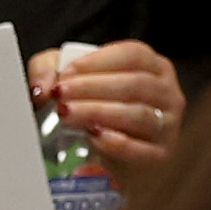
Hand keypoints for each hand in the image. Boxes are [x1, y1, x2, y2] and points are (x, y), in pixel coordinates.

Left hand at [27, 42, 179, 174]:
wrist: (104, 155)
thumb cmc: (93, 106)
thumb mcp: (71, 80)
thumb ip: (48, 70)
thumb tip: (42, 87)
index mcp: (154, 66)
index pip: (133, 54)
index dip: (98, 61)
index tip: (66, 73)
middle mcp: (168, 93)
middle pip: (135, 84)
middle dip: (92, 87)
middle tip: (61, 95)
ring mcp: (168, 125)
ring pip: (138, 114)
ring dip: (99, 112)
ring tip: (67, 113)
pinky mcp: (160, 155)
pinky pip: (141, 149)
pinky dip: (115, 142)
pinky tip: (92, 136)